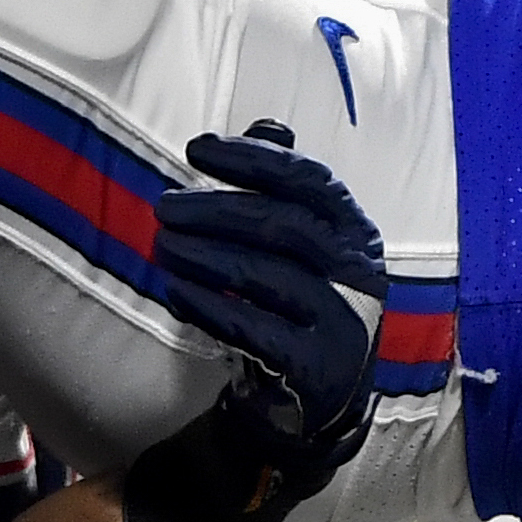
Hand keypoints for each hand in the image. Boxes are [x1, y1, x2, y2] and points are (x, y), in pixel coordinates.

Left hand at [152, 121, 387, 492]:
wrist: (319, 397)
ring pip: (266, 276)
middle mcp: (359, 272)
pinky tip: (176, 292)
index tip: (197, 148)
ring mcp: (342, 320)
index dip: (254, 160)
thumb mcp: (306, 244)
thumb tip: (270, 125)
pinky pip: (253, 329)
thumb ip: (287, 186)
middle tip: (163, 206)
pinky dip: (208, 306)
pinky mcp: (314, 365)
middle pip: (286, 227)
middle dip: (217, 210)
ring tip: (162, 246)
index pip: (311, 183)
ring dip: (203, 257)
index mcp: (358, 232)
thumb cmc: (302, 302)